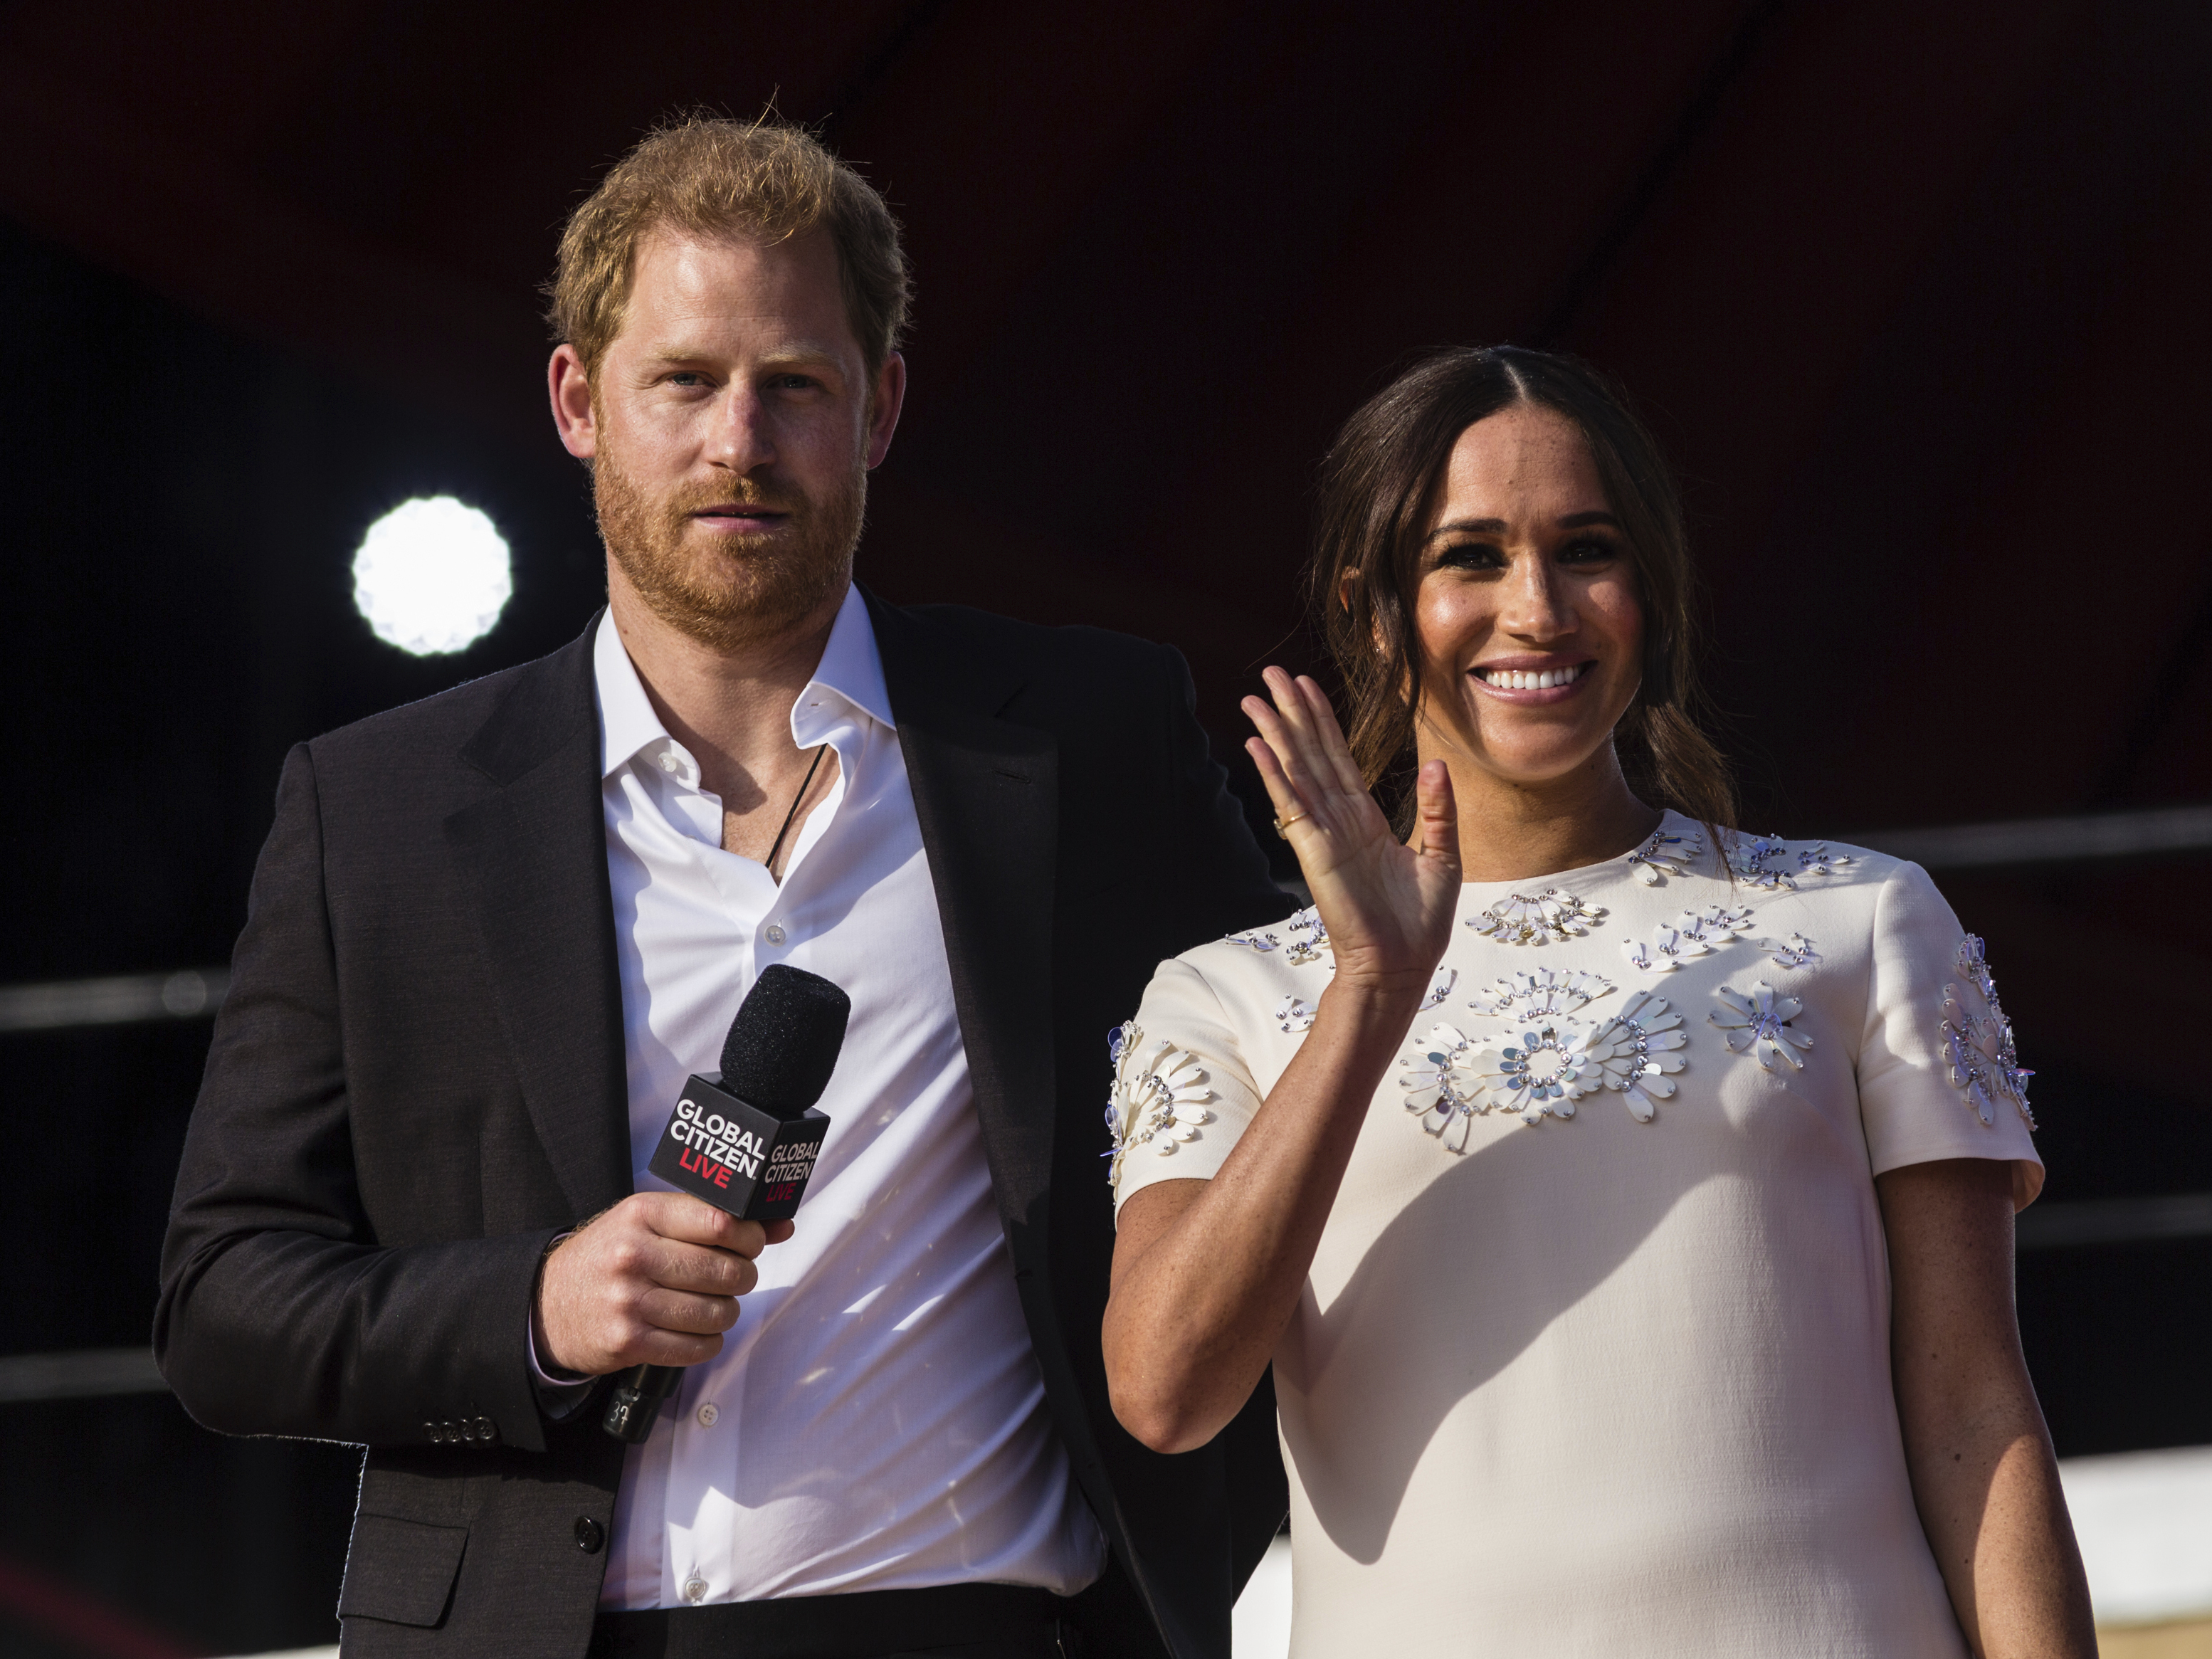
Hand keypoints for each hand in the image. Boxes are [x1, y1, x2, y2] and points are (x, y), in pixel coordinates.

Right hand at [534, 1192, 795, 1375]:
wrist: (545, 1305)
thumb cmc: (607, 1258)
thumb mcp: (648, 1222)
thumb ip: (712, 1219)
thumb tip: (782, 1225)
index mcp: (642, 1215)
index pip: (721, 1222)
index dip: (750, 1237)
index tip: (751, 1244)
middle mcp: (634, 1255)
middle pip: (725, 1270)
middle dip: (742, 1277)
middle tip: (733, 1277)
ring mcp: (630, 1301)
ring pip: (717, 1312)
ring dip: (726, 1312)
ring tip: (711, 1304)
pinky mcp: (628, 1342)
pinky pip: (697, 1347)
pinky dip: (708, 1342)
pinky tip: (695, 1330)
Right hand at [1242, 667, 1459, 994]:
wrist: (1403, 966)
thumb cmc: (1421, 923)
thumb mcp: (1443, 856)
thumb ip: (1438, 810)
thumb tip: (1436, 765)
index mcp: (1365, 820)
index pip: (1339, 758)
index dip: (1323, 721)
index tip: (1306, 686)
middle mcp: (1339, 821)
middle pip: (1310, 754)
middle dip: (1292, 713)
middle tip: (1270, 674)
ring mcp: (1324, 835)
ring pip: (1296, 771)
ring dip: (1275, 733)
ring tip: (1254, 698)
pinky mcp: (1316, 852)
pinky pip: (1292, 804)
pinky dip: (1274, 774)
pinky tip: (1258, 745)